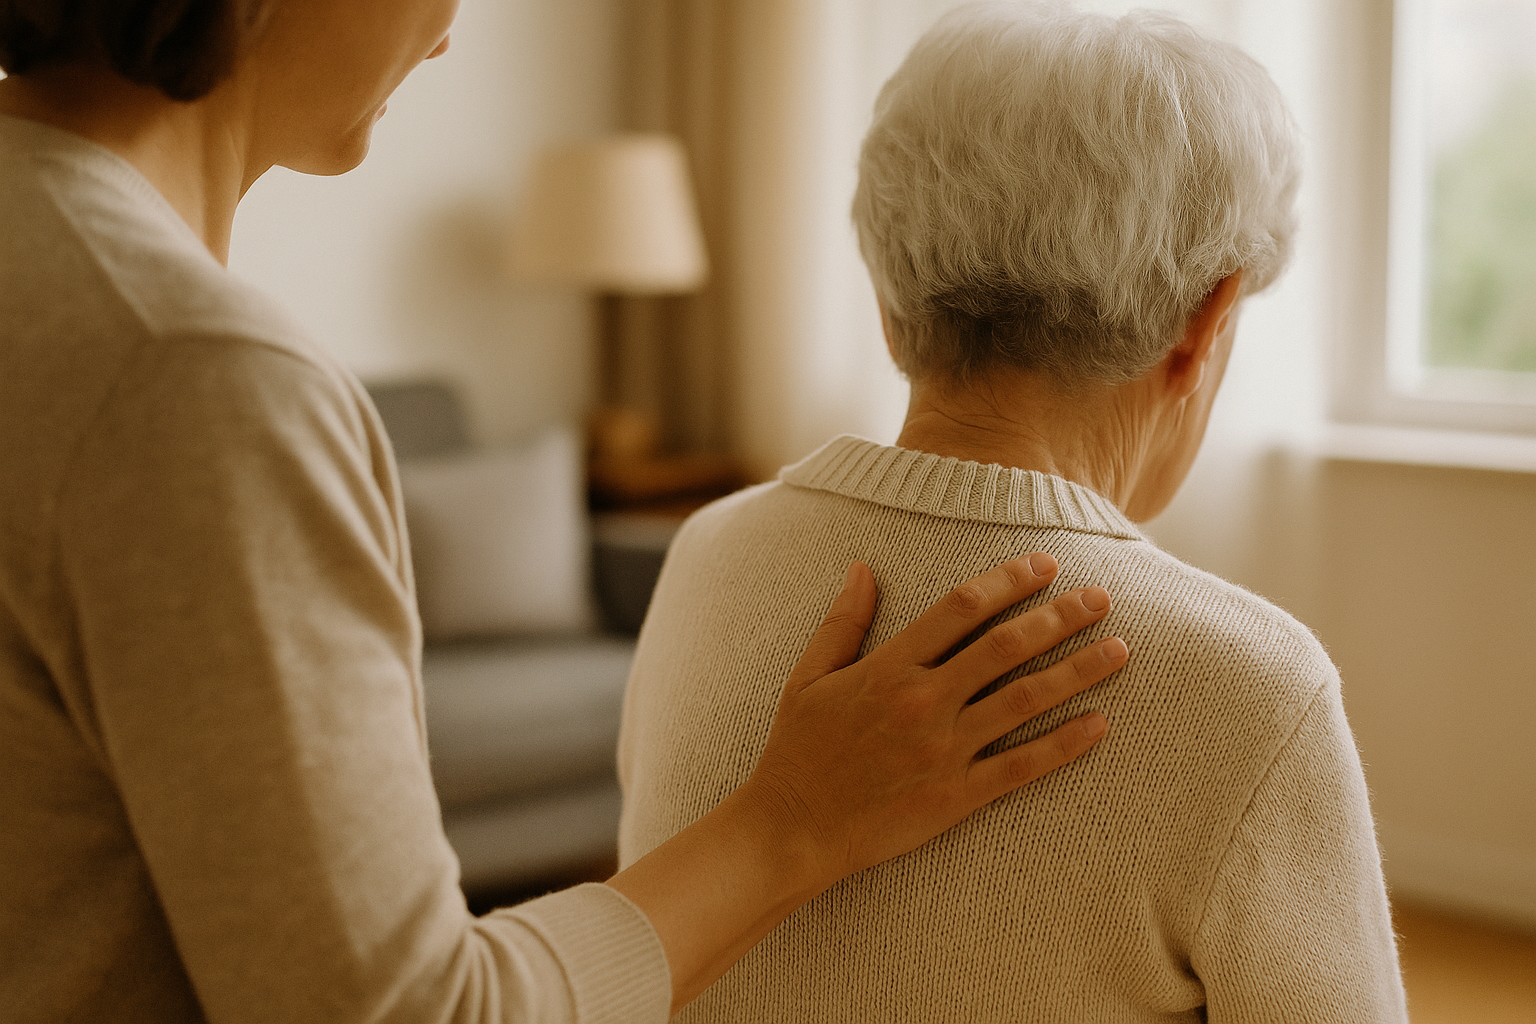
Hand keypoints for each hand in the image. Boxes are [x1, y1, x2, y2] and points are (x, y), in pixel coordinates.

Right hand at [608, 553, 1124, 1011]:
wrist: (792, 829)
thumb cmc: (797, 750)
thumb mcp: (809, 676)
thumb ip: (843, 620)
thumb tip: (862, 567)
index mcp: (889, 667)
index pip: (961, 608)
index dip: (1008, 580)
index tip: (1046, 564)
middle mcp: (923, 701)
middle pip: (1006, 646)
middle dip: (1060, 616)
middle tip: (1101, 597)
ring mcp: (944, 749)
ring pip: (1025, 699)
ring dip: (1078, 671)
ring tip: (1119, 649)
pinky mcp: (956, 796)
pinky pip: (1022, 766)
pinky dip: (1064, 744)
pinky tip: (1100, 724)